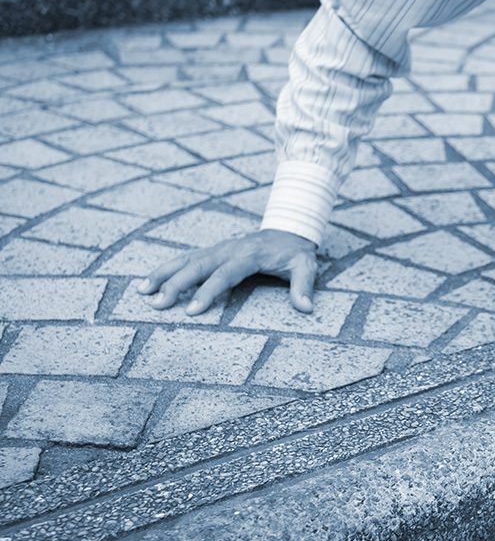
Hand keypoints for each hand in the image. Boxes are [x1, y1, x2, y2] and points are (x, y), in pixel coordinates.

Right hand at [138, 229, 318, 314]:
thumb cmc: (294, 252)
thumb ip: (304, 286)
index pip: (225, 274)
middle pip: (198, 266)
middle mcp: (228, 249)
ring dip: (164, 274)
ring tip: (142, 291)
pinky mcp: (212, 251)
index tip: (192, 311)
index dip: (208, 292)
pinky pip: (186, 258)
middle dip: (176, 284)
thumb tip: (307, 308)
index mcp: (249, 254)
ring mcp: (218, 248)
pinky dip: (167, 268)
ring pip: (186, 260)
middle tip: (158, 304)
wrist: (288, 229)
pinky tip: (149, 281)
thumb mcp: (305, 265)